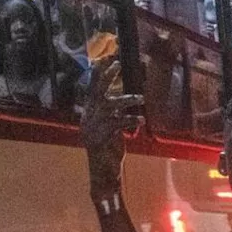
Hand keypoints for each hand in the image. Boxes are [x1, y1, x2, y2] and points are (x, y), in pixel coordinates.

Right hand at [82, 57, 142, 196]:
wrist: (103, 171)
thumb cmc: (107, 149)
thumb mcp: (107, 128)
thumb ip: (110, 115)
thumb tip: (117, 101)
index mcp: (89, 114)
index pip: (92, 89)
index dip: (98, 74)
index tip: (106, 60)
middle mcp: (90, 117)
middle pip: (97, 91)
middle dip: (107, 76)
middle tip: (117, 63)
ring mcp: (96, 126)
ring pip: (112, 106)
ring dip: (128, 100)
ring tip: (141, 99)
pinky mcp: (104, 136)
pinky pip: (120, 123)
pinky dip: (132, 121)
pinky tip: (141, 120)